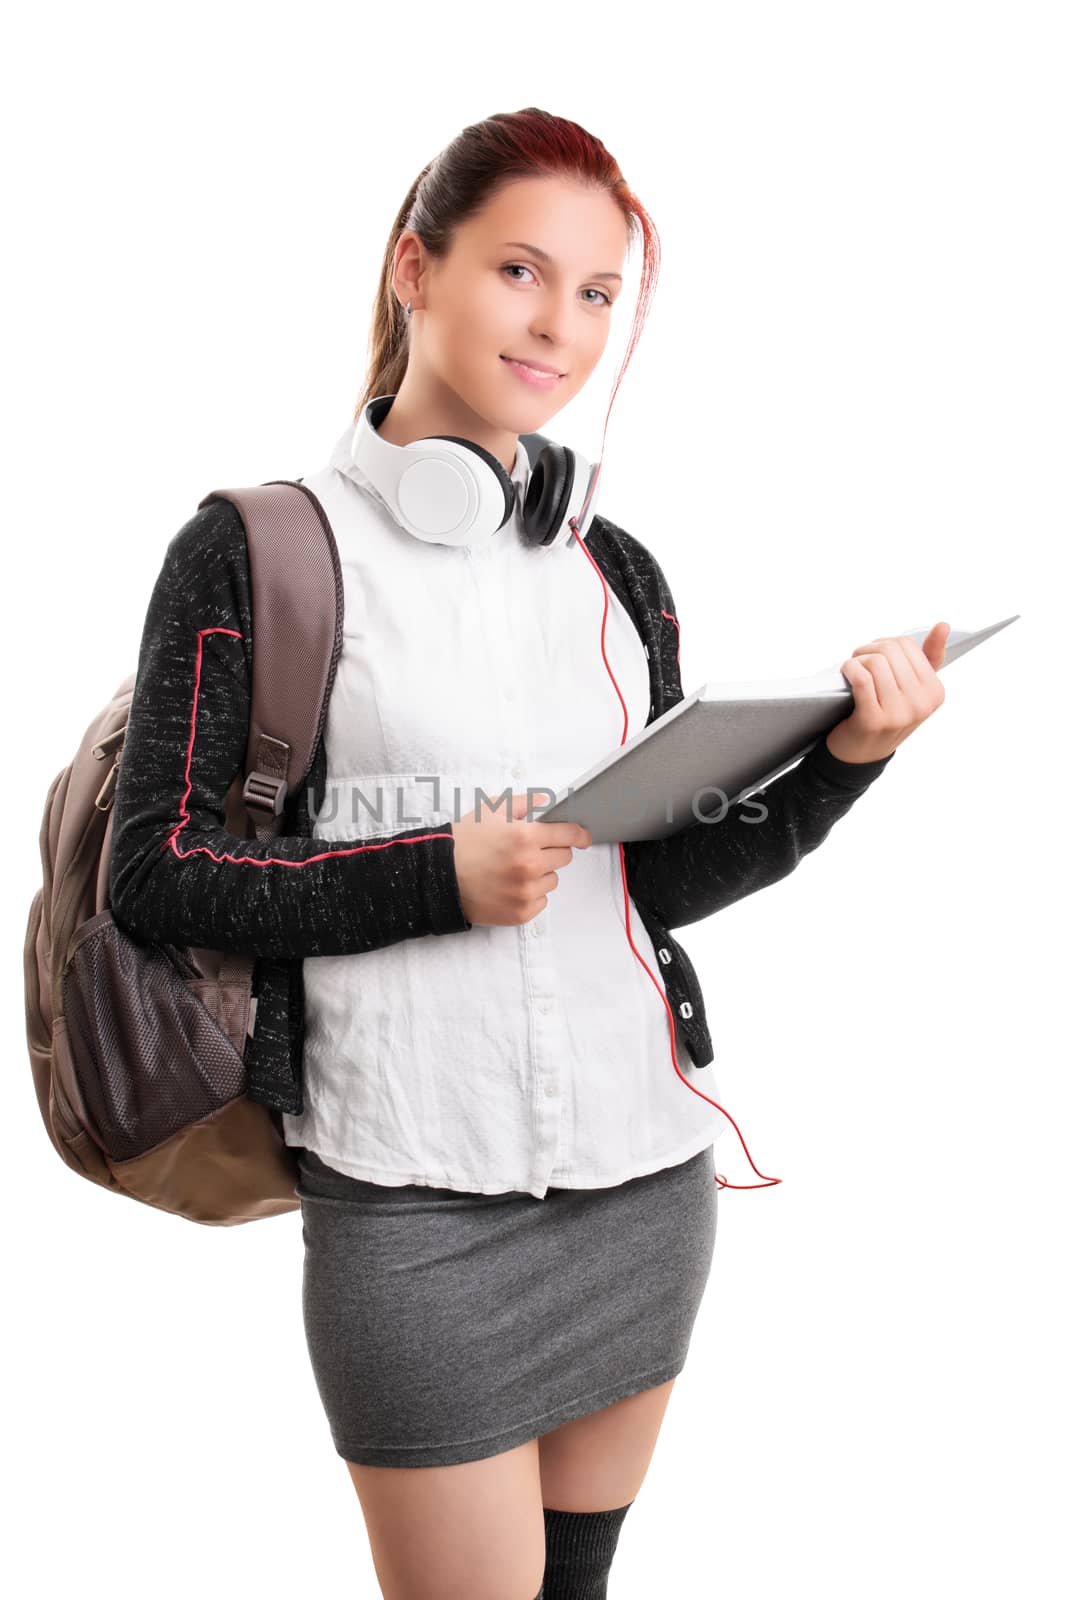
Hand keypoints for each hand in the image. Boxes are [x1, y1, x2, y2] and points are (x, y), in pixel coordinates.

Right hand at [452, 788, 591, 926]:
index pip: (569, 835)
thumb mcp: (489, 810)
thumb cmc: (461, 842)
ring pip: (552, 880)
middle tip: (529, 850)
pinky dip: (530, 894)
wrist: (437, 877)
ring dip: (540, 874)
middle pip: (564, 858)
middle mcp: (529, 866)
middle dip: (552, 851)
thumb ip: (523, 802)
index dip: (578, 834)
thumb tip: (547, 801)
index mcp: (525, 837)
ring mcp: (525, 892)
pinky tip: (509, 886)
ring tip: (512, 869)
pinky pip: (541, 901)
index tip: (583, 837)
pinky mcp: (520, 913)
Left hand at [824, 622, 949, 763]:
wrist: (861, 753)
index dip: (885, 644)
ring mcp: (899, 714)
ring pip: (876, 662)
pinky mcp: (874, 721)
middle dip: (869, 649)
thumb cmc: (886, 713)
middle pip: (890, 650)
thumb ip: (929, 658)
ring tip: (853, 669)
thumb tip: (943, 625)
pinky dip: (849, 669)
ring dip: (857, 660)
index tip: (874, 655)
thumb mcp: (912, 689)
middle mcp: (921, 704)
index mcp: (935, 692)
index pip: (909, 645)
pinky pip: (861, 677)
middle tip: (859, 661)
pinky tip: (845, 672)